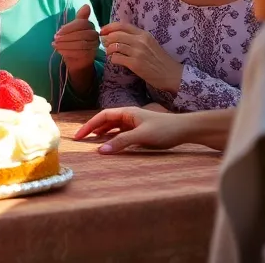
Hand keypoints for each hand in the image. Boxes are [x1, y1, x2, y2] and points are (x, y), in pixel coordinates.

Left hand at [53, 5, 98, 73]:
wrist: (76, 58)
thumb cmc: (73, 40)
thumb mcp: (74, 27)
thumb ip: (80, 17)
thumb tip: (87, 5)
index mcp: (90, 26)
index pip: (82, 24)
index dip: (69, 27)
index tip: (58, 31)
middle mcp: (95, 35)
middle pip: (82, 34)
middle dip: (66, 36)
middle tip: (55, 38)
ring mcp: (94, 46)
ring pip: (81, 44)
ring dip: (65, 44)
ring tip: (55, 45)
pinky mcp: (91, 55)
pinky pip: (80, 53)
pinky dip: (67, 51)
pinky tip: (59, 51)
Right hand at [73, 106, 188, 153]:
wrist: (186, 129)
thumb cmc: (165, 129)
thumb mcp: (141, 136)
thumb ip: (121, 142)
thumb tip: (101, 150)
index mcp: (127, 112)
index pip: (102, 116)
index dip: (89, 125)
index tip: (78, 136)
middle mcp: (129, 116)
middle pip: (105, 120)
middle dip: (92, 128)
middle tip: (80, 139)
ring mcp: (135, 123)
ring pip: (113, 126)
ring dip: (102, 132)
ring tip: (92, 141)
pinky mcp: (141, 130)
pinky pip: (121, 132)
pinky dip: (113, 137)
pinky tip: (111, 143)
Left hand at [100, 21, 182, 92]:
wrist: (171, 74)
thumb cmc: (160, 59)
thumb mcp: (150, 43)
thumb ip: (136, 38)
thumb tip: (117, 33)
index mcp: (144, 34)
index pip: (122, 25)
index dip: (109, 27)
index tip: (103, 31)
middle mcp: (140, 41)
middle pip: (115, 35)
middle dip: (106, 39)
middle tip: (105, 44)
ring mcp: (137, 52)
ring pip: (114, 46)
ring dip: (108, 50)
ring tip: (110, 53)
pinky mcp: (135, 64)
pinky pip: (116, 58)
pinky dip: (113, 59)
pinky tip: (116, 61)